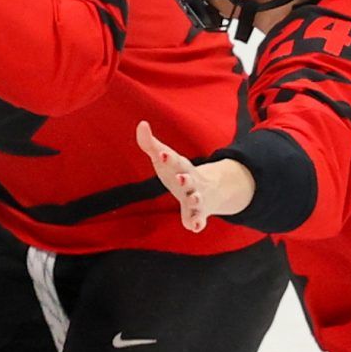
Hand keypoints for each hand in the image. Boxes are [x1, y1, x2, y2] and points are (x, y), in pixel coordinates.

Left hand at [136, 119, 254, 232]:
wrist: (208, 190)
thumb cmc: (178, 171)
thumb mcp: (165, 158)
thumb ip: (150, 144)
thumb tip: (141, 124)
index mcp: (181, 167)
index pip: (175, 161)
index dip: (169, 158)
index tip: (163, 153)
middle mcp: (191, 182)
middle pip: (189, 179)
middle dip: (186, 179)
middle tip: (180, 178)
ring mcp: (197, 197)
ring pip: (197, 199)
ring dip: (195, 200)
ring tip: (193, 200)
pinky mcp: (197, 213)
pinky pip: (199, 219)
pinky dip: (197, 223)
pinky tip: (194, 227)